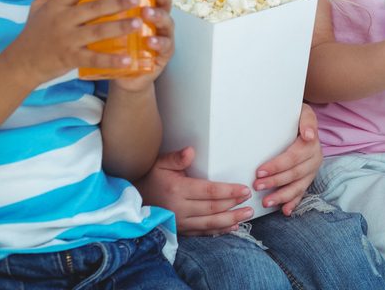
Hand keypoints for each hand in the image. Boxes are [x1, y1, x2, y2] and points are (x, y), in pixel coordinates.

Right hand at [6, 0, 150, 85]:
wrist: (20, 64)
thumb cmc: (34, 33)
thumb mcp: (38, 8)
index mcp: (56, 5)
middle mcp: (62, 20)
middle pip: (92, 8)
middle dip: (116, 2)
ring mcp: (66, 40)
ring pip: (97, 31)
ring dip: (119, 27)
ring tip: (138, 23)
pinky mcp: (70, 58)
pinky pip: (93, 58)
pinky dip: (111, 60)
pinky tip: (128, 59)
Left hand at [112, 0, 174, 92]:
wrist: (125, 75)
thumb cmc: (117, 44)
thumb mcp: (112, 22)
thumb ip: (104, 3)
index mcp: (147, 5)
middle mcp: (159, 17)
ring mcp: (164, 35)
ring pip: (166, 21)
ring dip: (157, 15)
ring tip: (147, 12)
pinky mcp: (163, 55)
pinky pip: (163, 47)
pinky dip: (157, 43)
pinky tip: (149, 41)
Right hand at [136, 147, 251, 235]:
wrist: (134, 200)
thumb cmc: (151, 178)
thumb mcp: (160, 163)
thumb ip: (176, 158)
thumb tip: (191, 151)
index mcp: (178, 190)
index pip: (209, 191)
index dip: (228, 191)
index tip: (244, 189)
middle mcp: (180, 208)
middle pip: (212, 208)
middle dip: (233, 205)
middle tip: (250, 200)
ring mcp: (180, 222)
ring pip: (210, 223)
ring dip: (230, 220)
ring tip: (247, 215)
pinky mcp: (181, 230)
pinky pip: (203, 232)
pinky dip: (219, 231)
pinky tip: (232, 227)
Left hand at [255, 104, 322, 215]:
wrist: (304, 121)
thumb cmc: (297, 116)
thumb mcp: (304, 112)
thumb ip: (307, 121)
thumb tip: (309, 136)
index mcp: (311, 144)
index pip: (293, 158)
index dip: (277, 166)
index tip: (260, 171)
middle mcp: (314, 159)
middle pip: (294, 174)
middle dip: (275, 182)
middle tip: (256, 186)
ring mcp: (311, 171)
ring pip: (298, 187)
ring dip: (282, 196)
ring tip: (266, 202)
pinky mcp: (308, 178)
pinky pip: (301, 193)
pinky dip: (293, 202)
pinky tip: (285, 210)